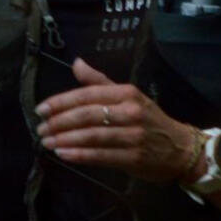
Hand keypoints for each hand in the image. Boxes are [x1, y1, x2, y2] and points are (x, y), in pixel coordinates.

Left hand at [35, 57, 197, 183]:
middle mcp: (130, 112)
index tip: (41, 109)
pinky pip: (101, 156)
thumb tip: (76, 63)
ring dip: (65, 139)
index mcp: (127, 93)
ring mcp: (133, 136)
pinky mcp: (134, 158)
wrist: (180, 148)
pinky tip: (64, 155)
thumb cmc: (149, 120)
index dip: (61, 102)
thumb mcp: (128, 95)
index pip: (87, 94)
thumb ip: (100, 82)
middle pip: (87, 115)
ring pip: (92, 136)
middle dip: (59, 122)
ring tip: (46, 142)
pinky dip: (80, 155)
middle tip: (40, 129)